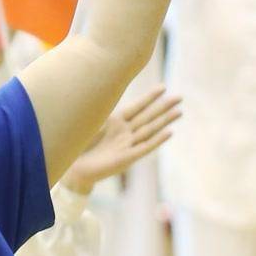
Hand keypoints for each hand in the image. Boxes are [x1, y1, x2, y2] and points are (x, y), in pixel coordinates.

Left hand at [62, 87, 183, 193]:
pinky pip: (145, 147)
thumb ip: (100, 110)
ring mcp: (127, 145)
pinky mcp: (126, 158)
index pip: (137, 106)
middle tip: (179, 97)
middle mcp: (125, 132)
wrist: (75, 168)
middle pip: (148, 116)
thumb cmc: (80, 145)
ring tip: (180, 112)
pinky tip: (169, 132)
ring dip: (165, 121)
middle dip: (163, 107)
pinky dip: (157, 140)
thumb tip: (106, 90)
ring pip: (150, 130)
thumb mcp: (90, 123)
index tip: (163, 87)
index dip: (149, 97)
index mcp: (116, 122)